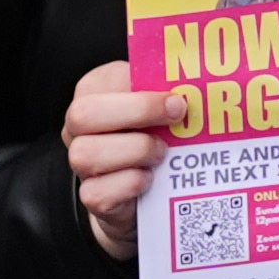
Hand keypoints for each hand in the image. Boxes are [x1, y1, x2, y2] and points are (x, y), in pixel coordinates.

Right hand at [67, 59, 183, 257]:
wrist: (145, 187)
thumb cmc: (154, 131)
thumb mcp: (159, 101)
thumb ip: (167, 86)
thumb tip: (199, 81)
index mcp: (93, 92)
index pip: (102, 81)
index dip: (139, 88)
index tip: (176, 95)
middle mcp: (78, 128)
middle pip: (83, 114)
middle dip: (137, 111)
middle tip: (176, 115)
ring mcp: (81, 165)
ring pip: (86, 154)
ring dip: (136, 151)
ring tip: (163, 152)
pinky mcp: (92, 198)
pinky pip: (98, 193)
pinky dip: (131, 183)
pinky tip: (151, 178)